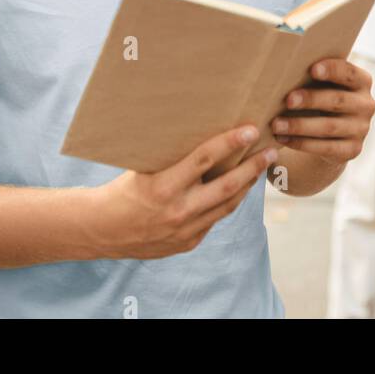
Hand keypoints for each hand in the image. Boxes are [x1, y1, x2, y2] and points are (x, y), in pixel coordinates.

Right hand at [92, 125, 276, 259]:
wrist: (103, 231)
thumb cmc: (121, 190)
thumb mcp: (143, 169)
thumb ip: (172, 158)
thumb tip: (202, 130)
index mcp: (163, 187)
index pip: (204, 159)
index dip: (230, 142)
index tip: (251, 130)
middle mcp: (178, 211)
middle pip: (227, 186)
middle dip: (253, 167)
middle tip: (271, 150)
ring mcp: (185, 231)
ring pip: (227, 206)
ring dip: (247, 185)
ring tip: (261, 167)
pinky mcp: (188, 243)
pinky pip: (214, 219)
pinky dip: (228, 202)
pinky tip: (238, 188)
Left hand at [269, 58, 374, 162]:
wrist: (333, 133)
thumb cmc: (321, 97)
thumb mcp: (324, 85)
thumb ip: (313, 76)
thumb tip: (283, 70)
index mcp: (362, 81)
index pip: (349, 73)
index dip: (332, 70)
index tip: (312, 69)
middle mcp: (366, 104)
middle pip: (338, 100)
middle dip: (311, 100)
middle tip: (288, 100)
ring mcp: (361, 129)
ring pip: (329, 127)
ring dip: (300, 125)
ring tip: (277, 125)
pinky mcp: (352, 149)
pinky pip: (326, 147)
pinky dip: (302, 143)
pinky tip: (284, 139)